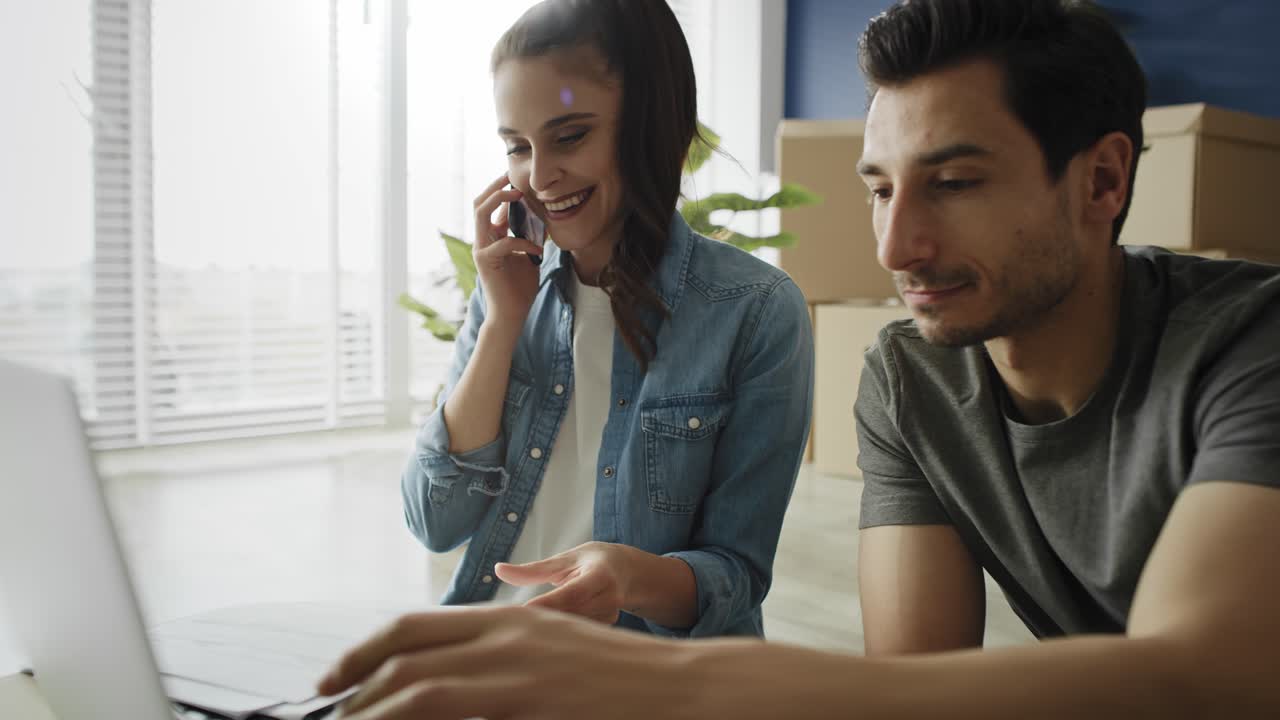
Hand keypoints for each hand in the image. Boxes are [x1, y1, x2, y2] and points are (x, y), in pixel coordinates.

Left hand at [317, 606, 703, 719]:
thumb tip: (444, 670)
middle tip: (329, 714)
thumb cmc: (614, 674)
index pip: (411, 627)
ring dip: (377, 712)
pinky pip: (460, 718)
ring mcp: (520, 677)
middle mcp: (506, 640)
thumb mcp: (550, 646)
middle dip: (354, 686)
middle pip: (405, 656)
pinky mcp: (535, 708)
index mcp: (505, 620)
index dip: (362, 651)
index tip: (332, 680)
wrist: (678, 686)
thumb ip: (498, 651)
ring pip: (421, 691)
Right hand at [472, 174, 542, 332]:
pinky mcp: (486, 262)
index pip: (491, 206)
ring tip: (519, 195)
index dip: (503, 191)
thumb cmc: (520, 286)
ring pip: (481, 214)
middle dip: (495, 186)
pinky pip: (503, 242)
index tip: (519, 180)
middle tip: (511, 177)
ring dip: (499, 200)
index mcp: (491, 237)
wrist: (512, 313)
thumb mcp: (527, 255)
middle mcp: (482, 240)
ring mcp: (481, 250)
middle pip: (479, 203)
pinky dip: (523, 242)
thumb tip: (536, 217)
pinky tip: (538, 250)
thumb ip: (527, 236)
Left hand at [494, 541, 634, 623]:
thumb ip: (533, 569)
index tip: (521, 612)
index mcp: (600, 575)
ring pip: (575, 629)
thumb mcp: (565, 559)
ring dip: (551, 630)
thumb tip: (498, 570)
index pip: (571, 594)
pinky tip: (544, 636)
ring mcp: (611, 616)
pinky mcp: (607, 628)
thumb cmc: (591, 560)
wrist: (628, 571)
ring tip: (524, 631)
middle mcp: (610, 598)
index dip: (548, 605)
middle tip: (511, 626)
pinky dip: (561, 634)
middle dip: (543, 620)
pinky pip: (580, 634)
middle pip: (572, 615)